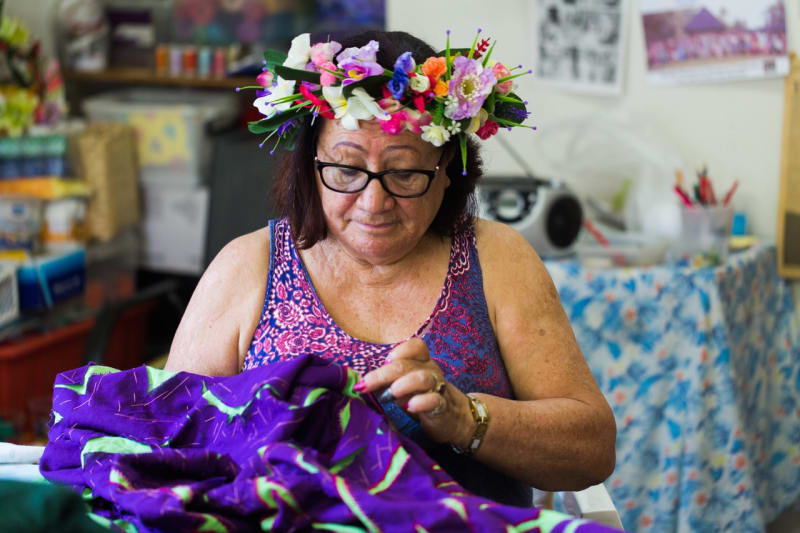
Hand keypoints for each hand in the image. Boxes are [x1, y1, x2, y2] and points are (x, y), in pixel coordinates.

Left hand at [357, 338, 475, 446]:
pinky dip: (421, 402)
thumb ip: (388, 382)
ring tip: (390, 395)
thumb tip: (360, 383)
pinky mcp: (443, 407)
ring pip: (422, 378)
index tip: (384, 361)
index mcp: (422, 363)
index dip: (399, 351)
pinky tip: (409, 407)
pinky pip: (434, 400)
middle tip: (366, 384)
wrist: (454, 419)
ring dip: (402, 385)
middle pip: (407, 365)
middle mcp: (430, 371)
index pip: (416, 346)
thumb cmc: (423, 399)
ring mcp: (438, 388)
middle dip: (383, 374)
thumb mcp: (406, 387)